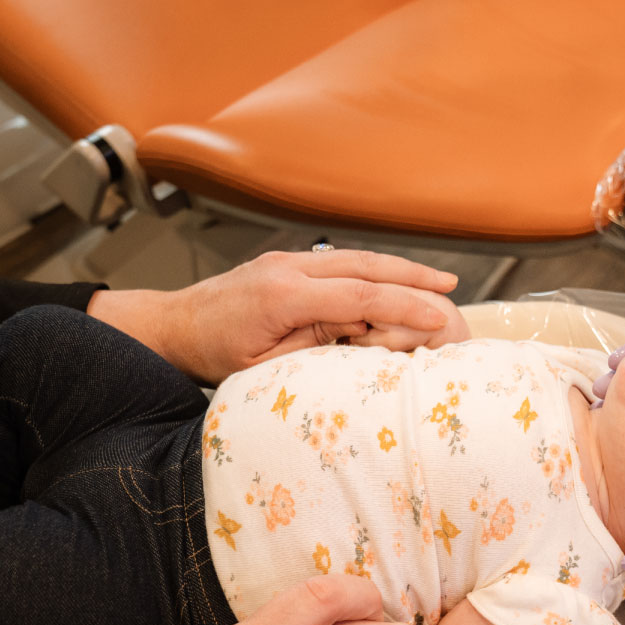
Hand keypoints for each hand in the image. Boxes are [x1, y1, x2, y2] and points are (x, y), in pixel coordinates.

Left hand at [88, 249, 460, 382]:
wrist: (172, 326)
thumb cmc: (211, 355)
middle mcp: (287, 267)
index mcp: (282, 295)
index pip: (358, 296)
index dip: (403, 306)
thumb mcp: (262, 366)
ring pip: (354, 259)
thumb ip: (312, 346)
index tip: (438, 316)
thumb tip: (361, 332)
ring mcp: (287, 260)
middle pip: (364, 265)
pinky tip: (392, 281)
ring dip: (397, 269)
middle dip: (412, 276)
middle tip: (451, 287)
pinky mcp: (286, 263)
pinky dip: (372, 270)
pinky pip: (339, 263)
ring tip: (435, 282)